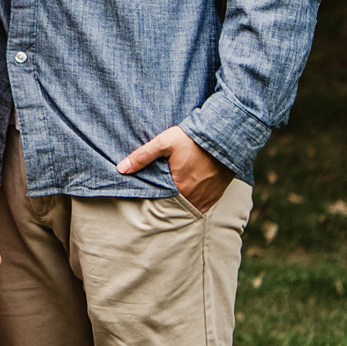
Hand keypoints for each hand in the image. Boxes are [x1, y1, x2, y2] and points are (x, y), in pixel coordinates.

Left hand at [117, 125, 233, 212]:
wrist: (224, 137)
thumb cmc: (192, 139)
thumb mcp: (164, 143)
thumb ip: (142, 156)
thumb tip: (121, 169)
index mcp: (178, 188)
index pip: (159, 202)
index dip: (152, 200)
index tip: (146, 198)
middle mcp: (193, 198)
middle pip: (173, 207)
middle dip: (165, 204)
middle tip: (158, 198)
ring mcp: (206, 199)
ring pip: (188, 208)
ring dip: (180, 204)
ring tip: (171, 197)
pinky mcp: (216, 196)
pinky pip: (201, 206)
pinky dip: (193, 202)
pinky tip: (187, 195)